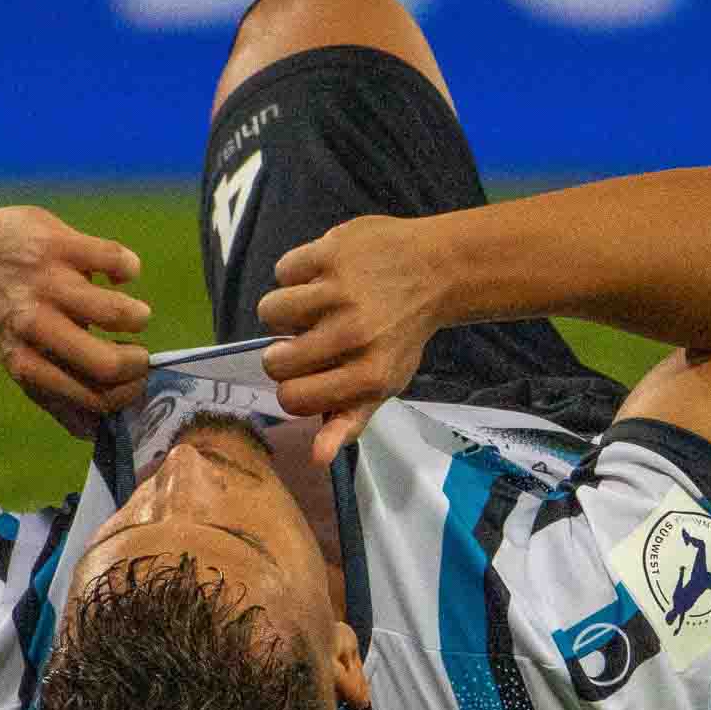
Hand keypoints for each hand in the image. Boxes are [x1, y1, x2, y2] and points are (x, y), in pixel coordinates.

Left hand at [0, 206, 152, 438]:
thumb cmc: (7, 313)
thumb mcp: (18, 357)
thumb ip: (54, 395)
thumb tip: (93, 432)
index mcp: (25, 361)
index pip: (93, 396)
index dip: (127, 393)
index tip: (136, 380)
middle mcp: (34, 324)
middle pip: (108, 364)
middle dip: (138, 363)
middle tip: (139, 354)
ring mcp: (48, 282)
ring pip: (119, 312)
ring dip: (138, 316)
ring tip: (130, 315)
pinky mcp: (61, 244)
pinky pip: (119, 261)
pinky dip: (128, 270)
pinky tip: (116, 275)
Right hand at [258, 215, 447, 462]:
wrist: (439, 270)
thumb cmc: (404, 333)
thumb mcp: (386, 381)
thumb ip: (348, 420)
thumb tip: (316, 457)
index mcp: (369, 374)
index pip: (292, 399)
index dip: (292, 387)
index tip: (307, 374)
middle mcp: (355, 335)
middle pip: (274, 361)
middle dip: (282, 352)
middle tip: (307, 338)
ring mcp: (342, 292)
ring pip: (270, 312)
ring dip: (285, 311)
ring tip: (313, 307)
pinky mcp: (333, 252)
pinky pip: (284, 271)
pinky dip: (296, 274)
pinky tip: (323, 277)